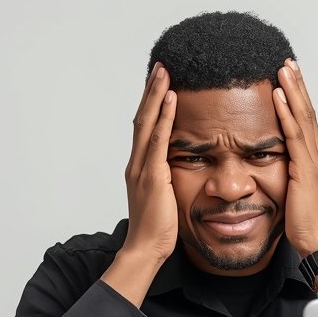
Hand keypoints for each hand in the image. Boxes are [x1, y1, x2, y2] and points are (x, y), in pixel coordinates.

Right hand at [122, 62, 178, 263]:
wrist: (146, 249)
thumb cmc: (158, 230)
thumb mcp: (165, 198)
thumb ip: (168, 181)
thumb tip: (180, 172)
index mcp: (140, 168)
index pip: (144, 128)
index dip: (151, 105)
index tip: (160, 84)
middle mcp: (137, 163)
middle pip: (142, 118)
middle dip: (151, 91)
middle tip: (161, 67)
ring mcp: (142, 168)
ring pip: (147, 122)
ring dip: (156, 95)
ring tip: (164, 72)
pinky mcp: (152, 176)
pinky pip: (158, 140)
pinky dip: (164, 117)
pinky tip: (171, 99)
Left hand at [272, 59, 317, 257]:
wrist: (316, 241)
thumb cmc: (304, 224)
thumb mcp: (293, 194)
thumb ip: (288, 176)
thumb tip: (275, 169)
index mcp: (315, 161)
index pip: (307, 122)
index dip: (299, 99)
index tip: (290, 79)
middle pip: (308, 112)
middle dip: (298, 86)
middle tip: (288, 62)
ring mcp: (313, 160)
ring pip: (303, 117)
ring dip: (292, 90)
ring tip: (284, 68)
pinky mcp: (304, 168)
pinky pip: (294, 134)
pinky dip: (286, 112)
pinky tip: (278, 95)